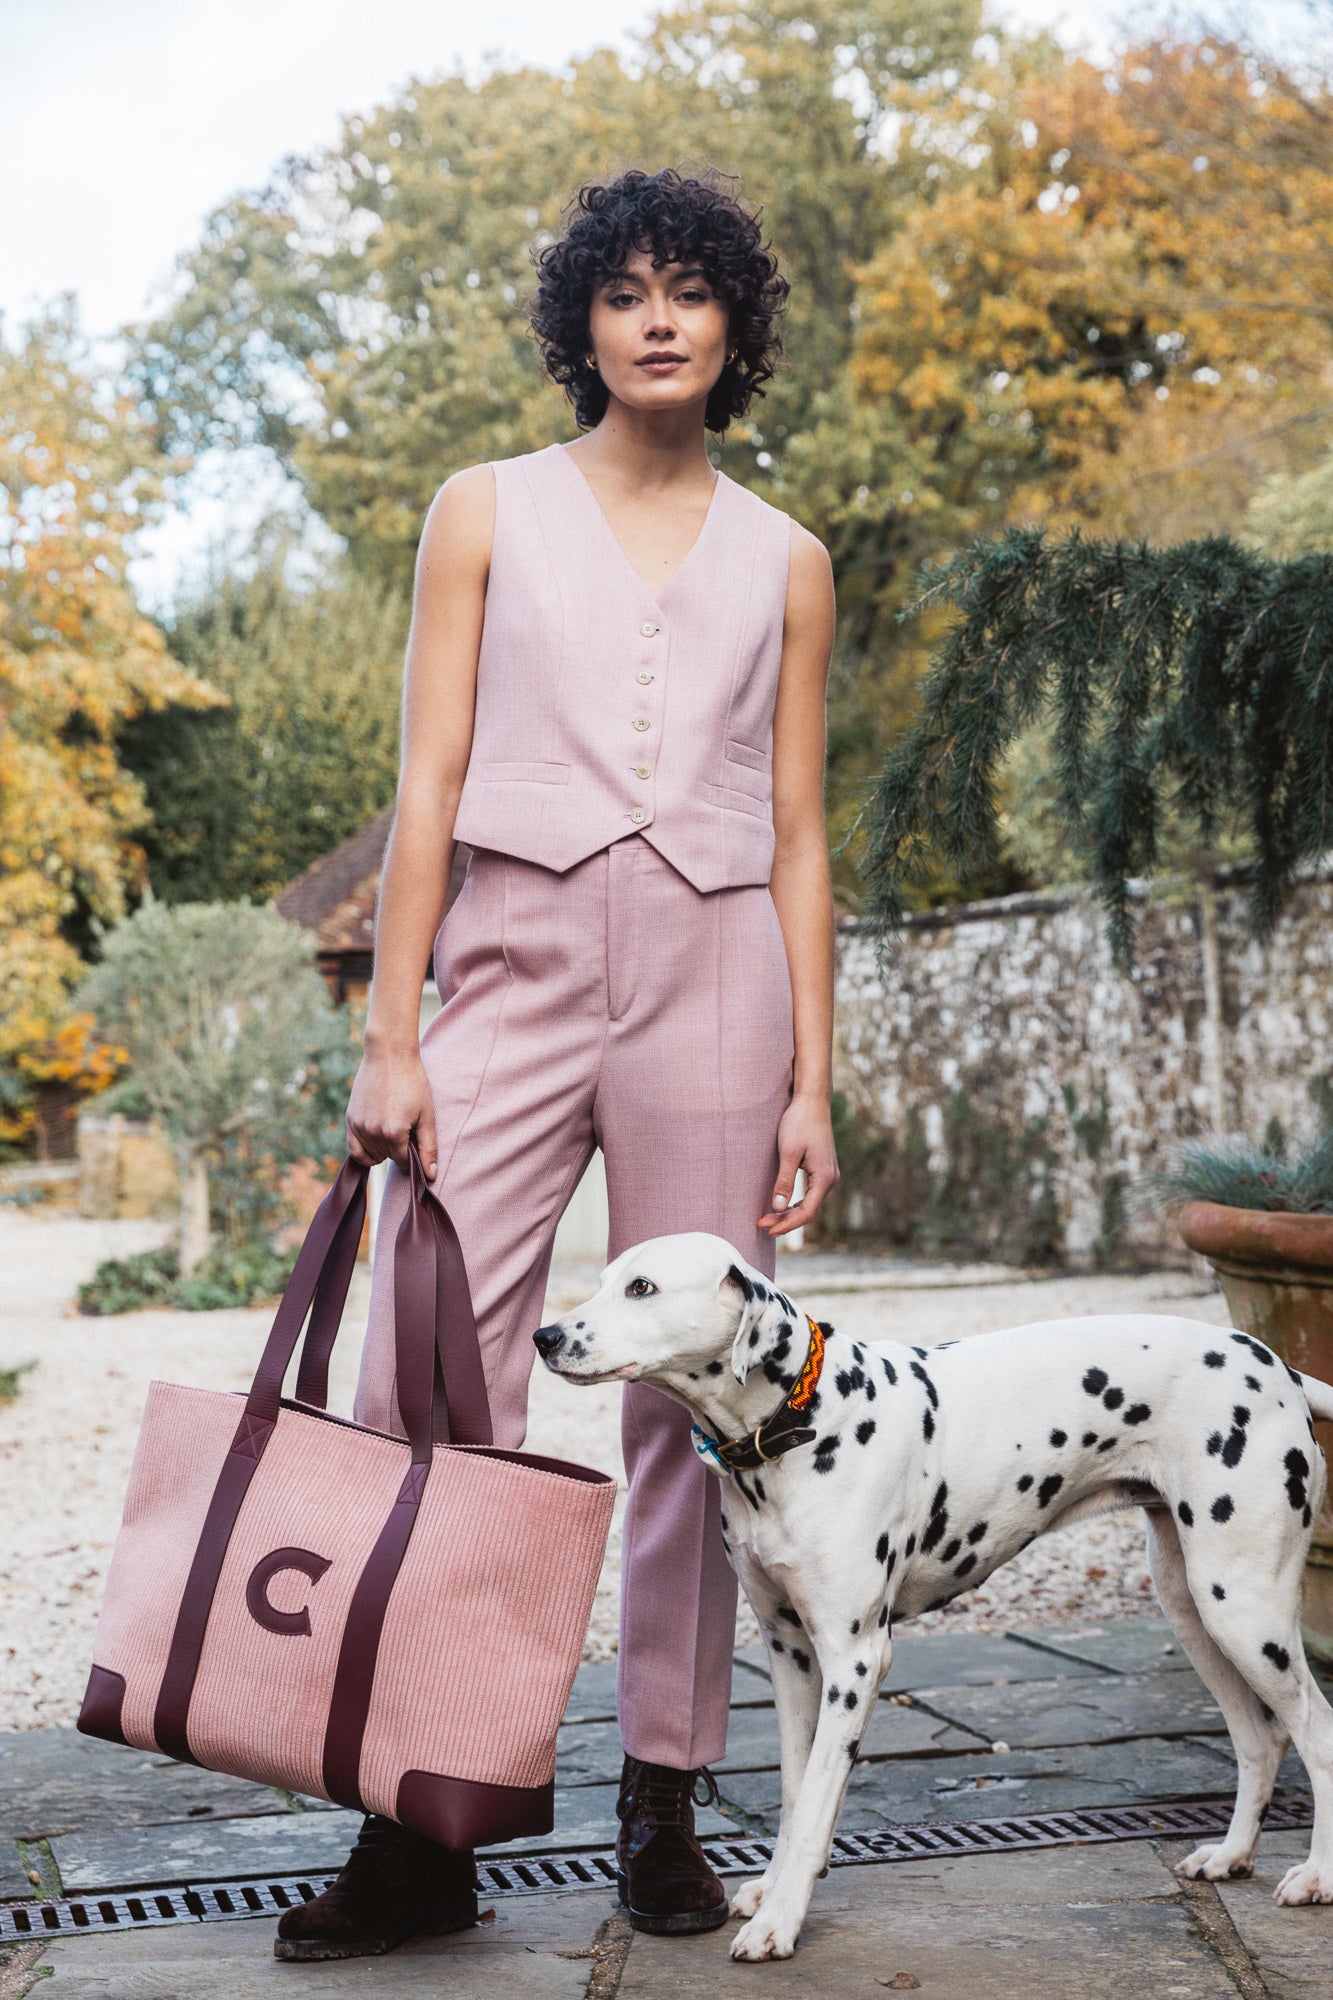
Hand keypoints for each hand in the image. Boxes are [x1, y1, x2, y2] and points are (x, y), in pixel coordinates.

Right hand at [345, 1044, 437, 1178]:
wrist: (389, 1055)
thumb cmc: (413, 1083)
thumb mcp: (426, 1115)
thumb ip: (427, 1148)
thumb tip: (430, 1176)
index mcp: (394, 1133)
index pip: (403, 1162)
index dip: (412, 1156)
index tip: (415, 1143)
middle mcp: (373, 1132)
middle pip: (387, 1158)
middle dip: (398, 1150)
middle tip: (406, 1129)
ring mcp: (359, 1126)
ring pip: (371, 1156)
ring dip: (382, 1150)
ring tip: (392, 1129)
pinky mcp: (350, 1119)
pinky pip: (354, 1149)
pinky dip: (365, 1152)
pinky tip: (376, 1141)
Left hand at [757, 1093, 839, 1237]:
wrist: (811, 1102)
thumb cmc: (799, 1122)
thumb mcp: (788, 1152)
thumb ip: (784, 1181)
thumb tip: (777, 1208)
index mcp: (825, 1177)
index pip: (807, 1212)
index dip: (787, 1224)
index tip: (768, 1229)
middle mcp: (831, 1179)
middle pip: (808, 1210)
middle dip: (785, 1220)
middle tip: (761, 1224)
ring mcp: (828, 1175)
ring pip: (809, 1203)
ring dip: (789, 1213)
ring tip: (768, 1219)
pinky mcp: (822, 1170)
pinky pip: (810, 1194)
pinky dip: (795, 1202)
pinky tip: (781, 1206)